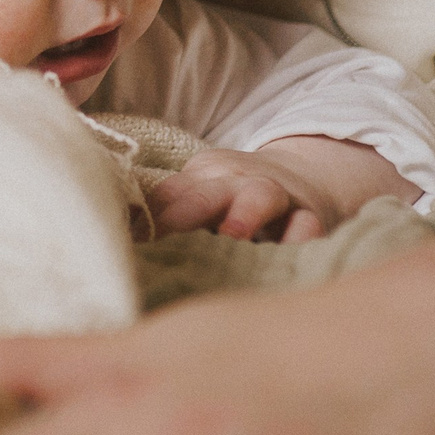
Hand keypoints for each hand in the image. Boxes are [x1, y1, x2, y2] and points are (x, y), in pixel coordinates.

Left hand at [147, 136, 413, 243]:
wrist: (308, 179)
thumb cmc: (237, 200)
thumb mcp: (203, 196)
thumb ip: (167, 214)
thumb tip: (121, 239)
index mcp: (203, 177)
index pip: (170, 192)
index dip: (149, 215)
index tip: (126, 241)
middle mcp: (237, 181)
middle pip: (210, 189)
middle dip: (188, 207)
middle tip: (164, 229)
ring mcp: (276, 197)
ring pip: (261, 197)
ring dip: (245, 213)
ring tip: (232, 235)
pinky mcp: (312, 218)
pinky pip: (309, 227)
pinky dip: (301, 240)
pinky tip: (289, 257)